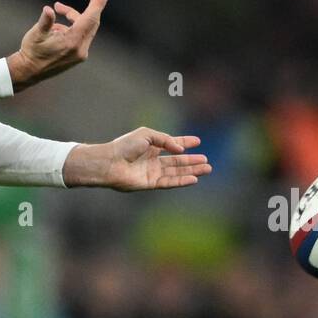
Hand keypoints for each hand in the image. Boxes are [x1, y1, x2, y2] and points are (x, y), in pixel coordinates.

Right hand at [7, 0, 109, 90]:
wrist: (29, 71)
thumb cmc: (31, 51)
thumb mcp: (35, 34)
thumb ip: (45, 21)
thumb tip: (48, 10)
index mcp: (72, 42)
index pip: (90, 18)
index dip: (98, 3)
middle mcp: (80, 49)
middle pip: (92, 22)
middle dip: (93, 6)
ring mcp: (80, 53)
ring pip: (85, 28)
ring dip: (74, 16)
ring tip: (58, 8)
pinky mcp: (78, 55)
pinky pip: (81, 35)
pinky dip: (73, 26)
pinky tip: (58, 27)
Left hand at [63, 127, 210, 190]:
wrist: (110, 162)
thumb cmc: (124, 146)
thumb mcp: (147, 134)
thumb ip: (165, 140)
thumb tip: (180, 149)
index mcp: (151, 145)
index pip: (171, 143)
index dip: (184, 142)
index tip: (197, 141)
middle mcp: (153, 159)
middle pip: (177, 160)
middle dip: (192, 160)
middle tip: (206, 160)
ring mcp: (152, 172)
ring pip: (176, 172)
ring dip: (191, 170)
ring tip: (207, 169)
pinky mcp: (151, 183)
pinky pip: (170, 182)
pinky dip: (182, 180)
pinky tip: (194, 178)